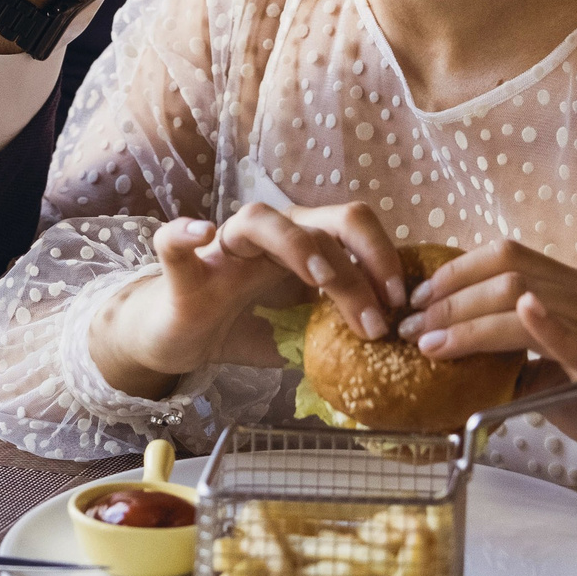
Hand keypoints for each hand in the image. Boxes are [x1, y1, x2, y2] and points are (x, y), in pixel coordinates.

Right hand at [89, 200, 406, 399]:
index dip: (384, 258)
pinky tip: (200, 233)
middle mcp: (269, 238)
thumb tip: (395, 355)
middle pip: (321, 221)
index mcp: (304, 247)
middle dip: (358, 261)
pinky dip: (184, 232)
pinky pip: (173, 241)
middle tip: (379, 311)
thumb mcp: (303, 335)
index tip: (402, 303)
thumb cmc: (245, 327)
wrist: (183, 339)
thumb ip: (339, 332)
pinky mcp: (183, 272)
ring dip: (298, 245)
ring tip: (320, 279)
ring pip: (259, 220)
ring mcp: (225, 250)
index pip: (353, 231)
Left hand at [398, 240, 576, 518]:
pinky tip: (517, 314)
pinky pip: (573, 336)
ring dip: (464, 319)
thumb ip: (520, 359)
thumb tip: (462, 360)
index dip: (454, 272)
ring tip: (427, 342)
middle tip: (407, 325)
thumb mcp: (560, 378)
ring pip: (522, 299)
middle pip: (504, 272)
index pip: (505, 258)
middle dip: (446, 297)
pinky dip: (542, 321)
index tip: (416, 300)